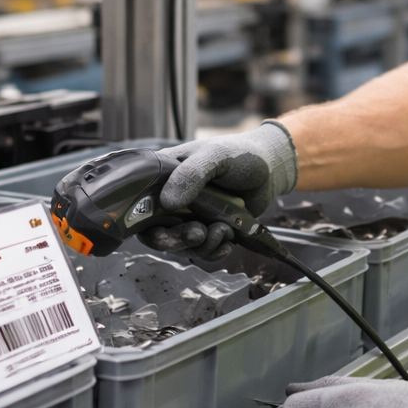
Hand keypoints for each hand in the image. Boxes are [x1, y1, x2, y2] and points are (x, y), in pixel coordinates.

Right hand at [137, 122, 297, 260]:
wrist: (270, 170)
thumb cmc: (240, 155)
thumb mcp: (214, 156)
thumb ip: (191, 175)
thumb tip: (167, 203)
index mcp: (164, 176)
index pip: (137, 203)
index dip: (141, 222)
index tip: (160, 231)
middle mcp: (172, 199)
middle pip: (157, 232)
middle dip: (175, 240)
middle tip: (197, 234)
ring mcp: (190, 217)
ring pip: (181, 245)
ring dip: (200, 246)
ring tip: (223, 231)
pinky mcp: (208, 230)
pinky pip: (202, 250)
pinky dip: (213, 252)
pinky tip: (227, 244)